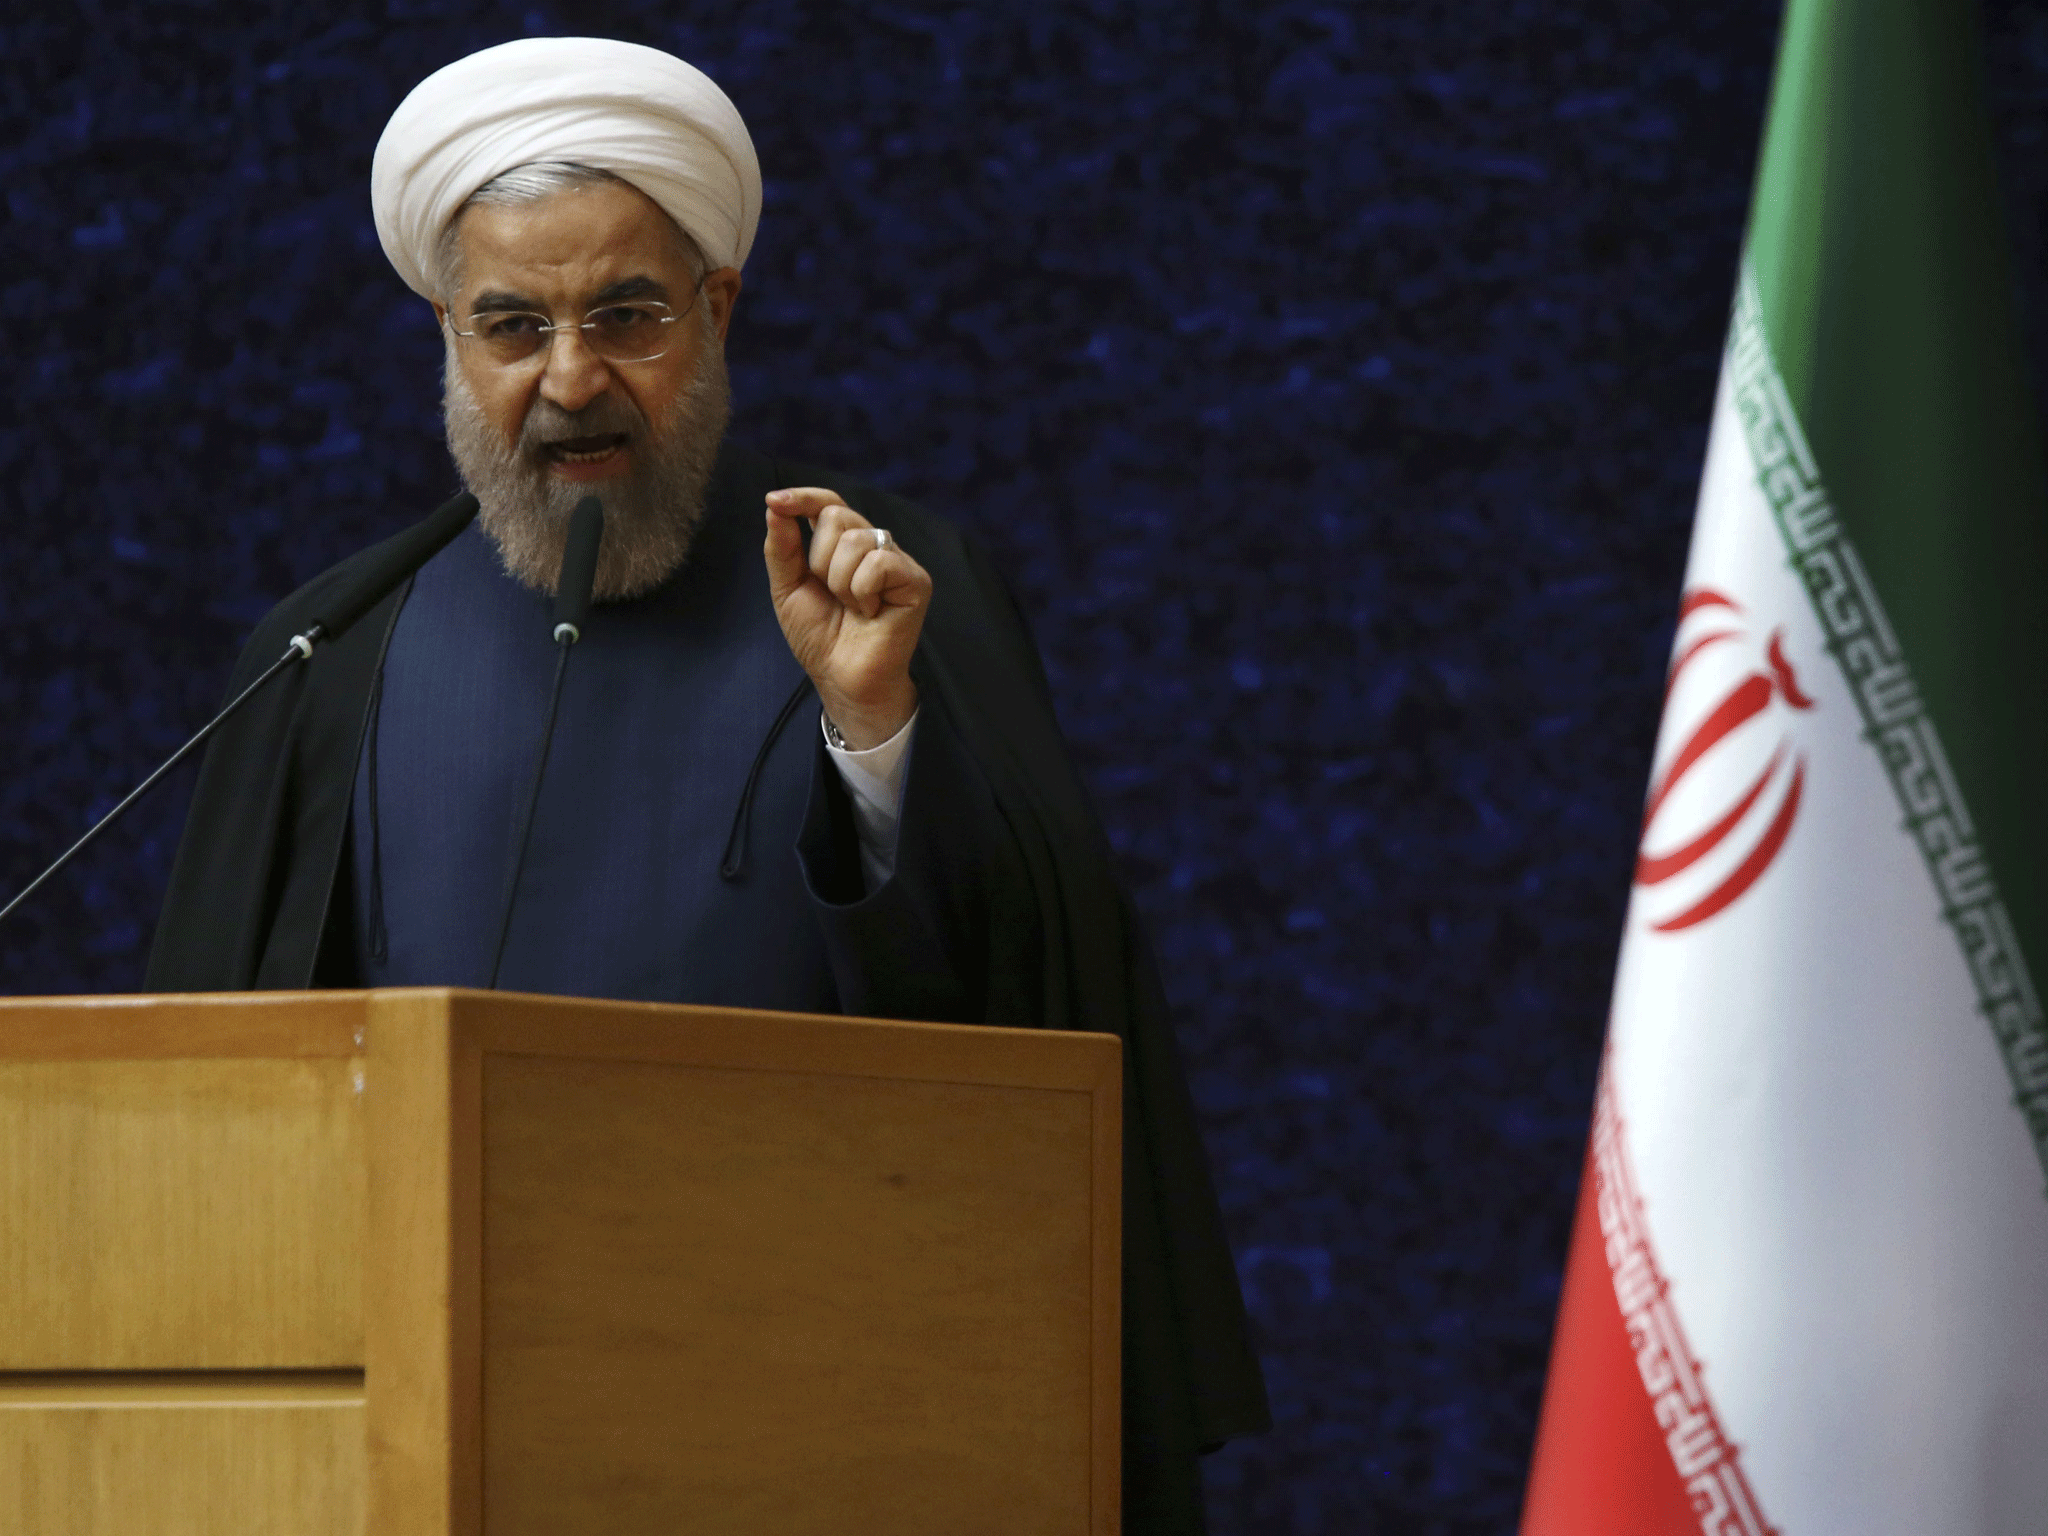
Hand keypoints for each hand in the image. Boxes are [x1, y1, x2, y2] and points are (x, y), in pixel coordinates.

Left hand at [763, 487, 930, 748]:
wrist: (841, 678)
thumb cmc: (821, 637)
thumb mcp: (788, 588)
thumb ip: (782, 547)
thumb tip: (774, 505)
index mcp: (844, 544)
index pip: (828, 502)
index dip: (803, 497)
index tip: (775, 500)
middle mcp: (873, 545)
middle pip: (836, 516)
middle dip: (818, 560)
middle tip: (831, 595)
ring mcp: (897, 560)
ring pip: (855, 539)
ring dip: (839, 581)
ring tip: (852, 608)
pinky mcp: (916, 580)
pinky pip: (878, 562)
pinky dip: (862, 591)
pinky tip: (870, 612)